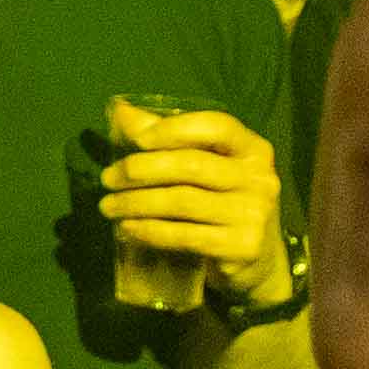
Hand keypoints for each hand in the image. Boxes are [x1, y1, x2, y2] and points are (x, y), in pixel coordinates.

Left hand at [98, 99, 283, 278]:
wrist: (256, 258)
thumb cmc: (221, 201)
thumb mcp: (204, 166)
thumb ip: (166, 137)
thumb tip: (121, 110)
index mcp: (253, 149)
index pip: (217, 126)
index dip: (175, 128)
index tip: (137, 140)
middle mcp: (261, 178)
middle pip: (191, 165)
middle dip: (140, 169)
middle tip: (107, 178)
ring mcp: (254, 214)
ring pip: (182, 201)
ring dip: (135, 203)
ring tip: (107, 206)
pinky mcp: (242, 247)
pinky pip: (184, 235)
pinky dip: (149, 231)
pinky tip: (126, 228)